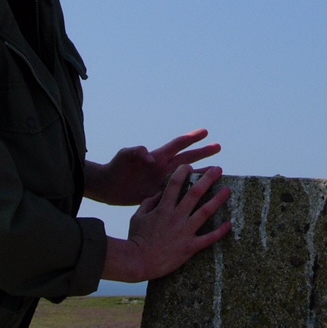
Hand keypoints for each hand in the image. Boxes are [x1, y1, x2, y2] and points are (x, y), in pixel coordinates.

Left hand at [85, 128, 220, 205]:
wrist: (108, 187)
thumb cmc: (115, 168)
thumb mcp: (124, 156)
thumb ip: (136, 152)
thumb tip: (149, 156)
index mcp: (157, 157)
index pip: (177, 145)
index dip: (191, 138)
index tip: (206, 132)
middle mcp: (163, 167)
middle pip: (187, 158)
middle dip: (202, 152)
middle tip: (218, 147)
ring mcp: (162, 180)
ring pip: (187, 175)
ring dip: (201, 173)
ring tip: (216, 170)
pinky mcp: (159, 193)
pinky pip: (178, 191)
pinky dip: (188, 191)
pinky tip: (199, 195)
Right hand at [111, 166, 231, 281]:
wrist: (137, 262)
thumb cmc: (136, 238)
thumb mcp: (138, 216)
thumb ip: (149, 202)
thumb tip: (160, 192)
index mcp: (163, 208)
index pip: (175, 184)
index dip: (183, 172)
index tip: (190, 166)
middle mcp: (176, 217)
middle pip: (195, 193)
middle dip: (208, 179)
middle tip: (218, 170)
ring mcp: (184, 232)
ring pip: (205, 212)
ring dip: (218, 200)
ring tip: (228, 190)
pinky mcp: (190, 247)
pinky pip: (209, 238)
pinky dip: (220, 231)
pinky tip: (230, 223)